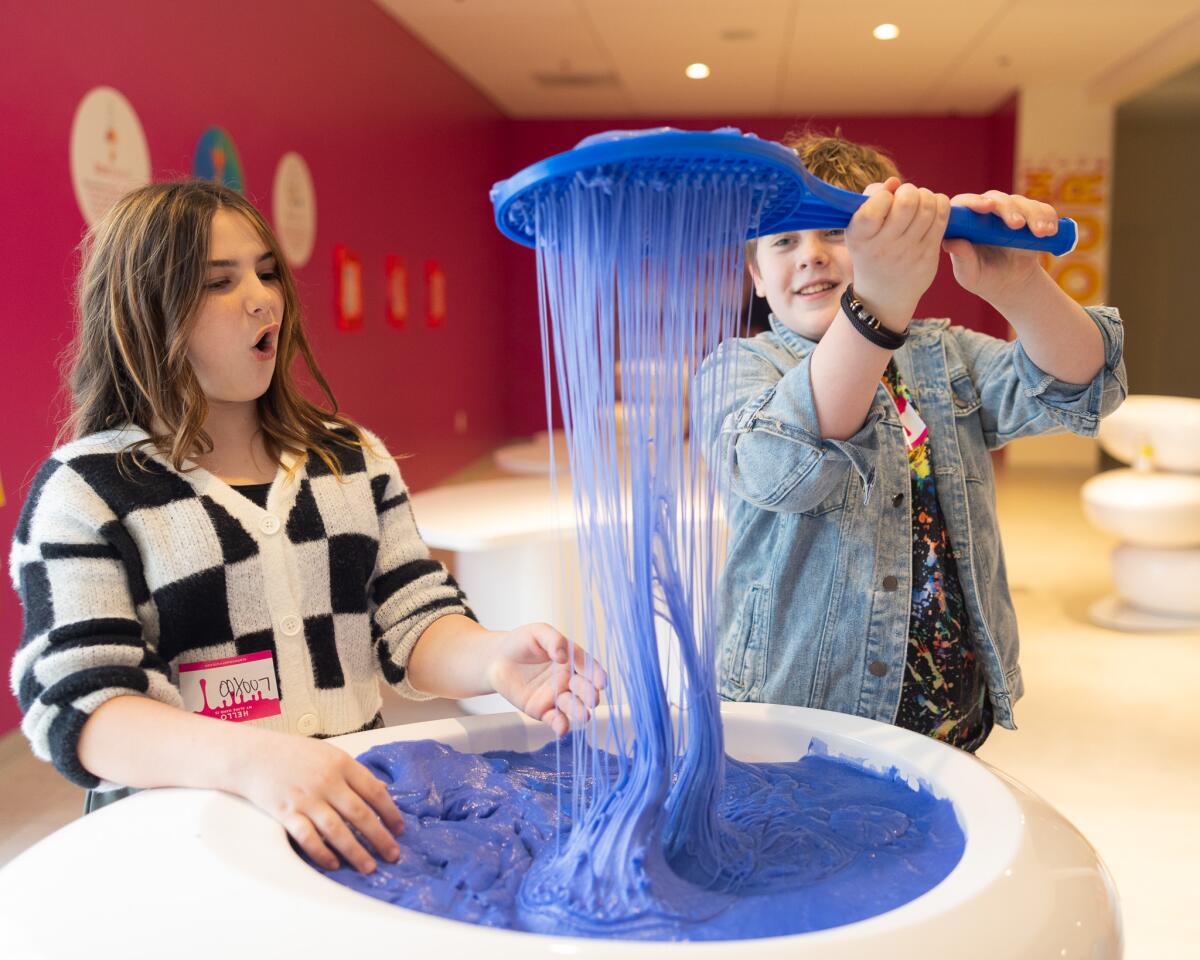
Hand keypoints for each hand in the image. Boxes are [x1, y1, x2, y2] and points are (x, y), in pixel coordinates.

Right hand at [234, 730, 403, 873]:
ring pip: (337, 830)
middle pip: (360, 814)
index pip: (374, 792)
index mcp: (341, 764)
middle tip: (393, 855)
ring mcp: (306, 798)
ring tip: (369, 866)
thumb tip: (382, 791)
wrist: (253, 755)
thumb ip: (355, 773)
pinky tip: (334, 864)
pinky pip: (308, 838)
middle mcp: (327, 781)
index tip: (399, 829)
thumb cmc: (294, 754)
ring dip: (355, 852)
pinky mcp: (286, 813)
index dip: (390, 813)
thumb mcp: (330, 754)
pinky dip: (322, 853)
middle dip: (380, 838)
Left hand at [486, 622, 606, 735]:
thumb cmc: (520, 642)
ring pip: (572, 706)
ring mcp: (556, 696)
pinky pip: (555, 719)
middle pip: (583, 688)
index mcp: (572, 659)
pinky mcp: (543, 710)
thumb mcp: (537, 632)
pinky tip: (562, 729)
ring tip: (583, 716)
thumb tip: (563, 656)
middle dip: (589, 694)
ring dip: (579, 712)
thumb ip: (553, 640)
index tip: (601, 682)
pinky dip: (560, 725)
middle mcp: (568, 679)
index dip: (596, 674)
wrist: (496, 659)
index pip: (588, 667)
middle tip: (593, 699)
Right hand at [847, 178, 950, 330]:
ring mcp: (908, 252)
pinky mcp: (928, 255)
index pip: (878, 202)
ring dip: (926, 197)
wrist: (883, 295)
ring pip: (928, 207)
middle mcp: (883, 246)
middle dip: (909, 191)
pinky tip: (932, 209)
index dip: (885, 193)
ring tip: (919, 202)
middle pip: (908, 201)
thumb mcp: (857, 229)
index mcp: (860, 236)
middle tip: (906, 197)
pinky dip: (940, 205)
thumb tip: (894, 181)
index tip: (885, 199)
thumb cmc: (870, 251)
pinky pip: (942, 217)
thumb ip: (870, 199)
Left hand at [943, 191, 1057, 305]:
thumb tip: (951, 242)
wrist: (1010, 285)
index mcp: (965, 222)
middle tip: (1016, 225)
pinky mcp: (1031, 216)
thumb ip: (961, 258)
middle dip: (1008, 209)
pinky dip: (1048, 218)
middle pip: (996, 199)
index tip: (986, 207)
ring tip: (1040, 232)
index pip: (964, 204)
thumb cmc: (983, 278)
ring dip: (1032, 215)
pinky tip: (1051, 231)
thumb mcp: (969, 274)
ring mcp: (1010, 212)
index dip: (973, 202)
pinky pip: (1042, 210)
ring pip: (1021, 202)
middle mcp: (987, 212)